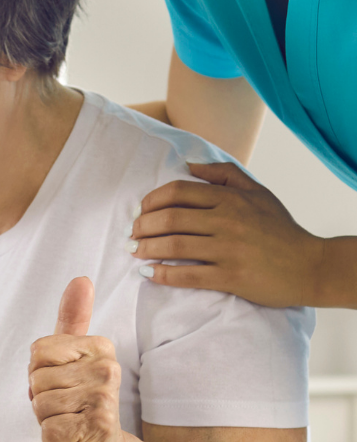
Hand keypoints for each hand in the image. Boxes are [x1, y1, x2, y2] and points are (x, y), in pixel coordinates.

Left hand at [29, 277, 122, 441]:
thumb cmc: (77, 401)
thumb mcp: (70, 357)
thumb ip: (72, 318)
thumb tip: (81, 280)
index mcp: (99, 347)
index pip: (37, 352)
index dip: (38, 373)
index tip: (61, 382)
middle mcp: (108, 369)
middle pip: (37, 378)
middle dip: (41, 398)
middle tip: (65, 407)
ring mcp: (105, 399)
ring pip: (40, 403)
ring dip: (46, 419)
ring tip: (68, 421)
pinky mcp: (97, 429)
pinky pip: (48, 430)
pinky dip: (52, 440)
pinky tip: (71, 439)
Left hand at [131, 163, 325, 307]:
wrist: (310, 265)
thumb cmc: (280, 228)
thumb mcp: (258, 193)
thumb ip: (224, 174)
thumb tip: (188, 164)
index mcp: (230, 198)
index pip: (177, 192)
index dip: (151, 201)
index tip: (140, 211)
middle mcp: (227, 221)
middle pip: (170, 218)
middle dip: (142, 226)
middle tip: (131, 233)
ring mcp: (228, 250)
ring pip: (174, 246)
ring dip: (146, 248)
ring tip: (134, 250)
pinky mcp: (231, 277)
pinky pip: (188, 275)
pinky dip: (163, 274)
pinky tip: (148, 273)